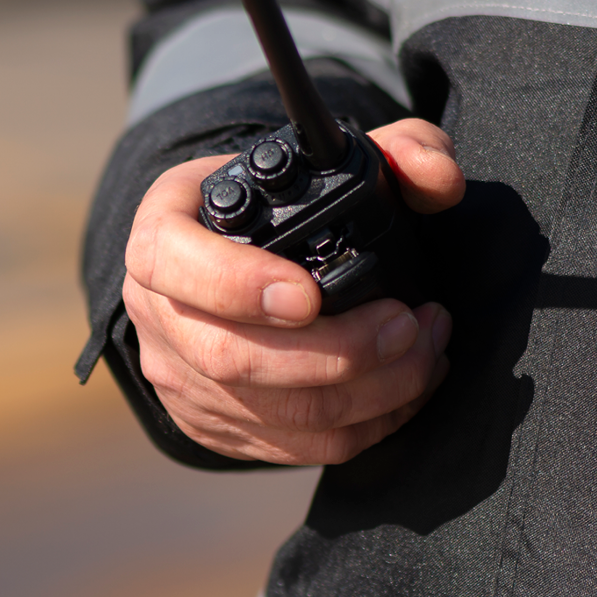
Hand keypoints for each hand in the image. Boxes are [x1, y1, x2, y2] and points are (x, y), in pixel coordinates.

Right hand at [122, 118, 464, 464]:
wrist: (232, 257)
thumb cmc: (279, 205)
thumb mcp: (328, 157)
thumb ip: (397, 149)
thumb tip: (438, 181)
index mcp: (164, 232)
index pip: (172, 262)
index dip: (237, 285)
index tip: (309, 295)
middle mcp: (157, 311)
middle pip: (232, 358)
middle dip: (339, 353)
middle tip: (407, 325)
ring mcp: (179, 377)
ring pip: (272, 413)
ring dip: (368, 393)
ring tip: (423, 349)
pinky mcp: (211, 424)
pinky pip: (291, 447)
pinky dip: (362, 426)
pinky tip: (402, 388)